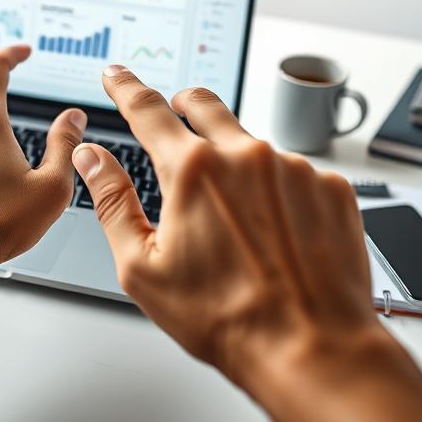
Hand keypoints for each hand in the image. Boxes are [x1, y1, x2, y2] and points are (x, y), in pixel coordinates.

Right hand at [71, 65, 378, 390]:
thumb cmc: (227, 317)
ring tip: (235, 216)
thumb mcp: (143, 267)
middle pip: (205, 104)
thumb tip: (91, 158)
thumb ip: (112, 201)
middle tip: (177, 111)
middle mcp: (246, 156)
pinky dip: (277, 189)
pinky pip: (293, 172)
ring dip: (235, 160)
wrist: (311, 347)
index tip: (117, 74)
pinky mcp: (329, 186)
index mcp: (193, 170)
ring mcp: (293, 168)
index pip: (147, 109)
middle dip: (184, 103)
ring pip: (252, 143)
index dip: (126, 87)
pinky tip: (275, 230)